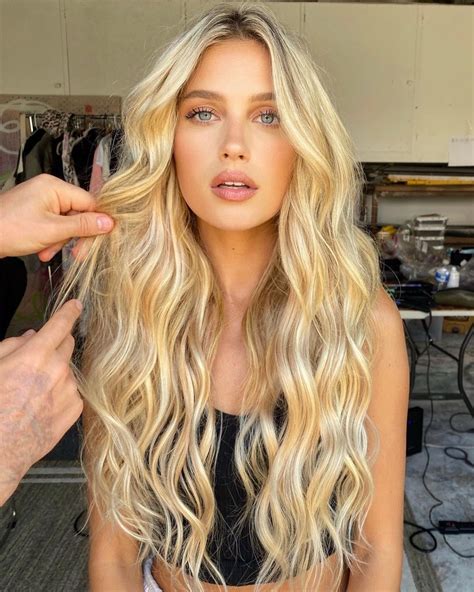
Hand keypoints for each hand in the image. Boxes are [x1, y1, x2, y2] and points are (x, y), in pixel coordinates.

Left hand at [0, 173, 114, 260]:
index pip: (89, 203)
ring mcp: (41, 200)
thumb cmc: (9, 229)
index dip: (95, 223)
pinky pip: (53, 225)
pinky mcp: (35, 211)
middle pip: (78, 214)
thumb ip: (82, 226)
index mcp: (54, 187)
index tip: (98, 240)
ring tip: (47, 251)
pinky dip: (51, 239)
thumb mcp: (52, 231)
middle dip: (74, 236)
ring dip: (60, 241)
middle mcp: (49, 190)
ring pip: (66, 223)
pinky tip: (42, 249)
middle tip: (76, 255)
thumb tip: (108, 222)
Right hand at [0, 299, 83, 505]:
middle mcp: (58, 370)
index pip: (60, 325)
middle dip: (56, 344)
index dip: (69, 312)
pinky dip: (61, 393)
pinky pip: (72, 392)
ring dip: (56, 373)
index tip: (76, 305)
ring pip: (68, 370)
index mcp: (36, 355)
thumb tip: (29, 337)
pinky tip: (42, 405)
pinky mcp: (74, 410)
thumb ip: (11, 346)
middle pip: (67, 345)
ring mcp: (68, 391)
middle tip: (37, 358)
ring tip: (32, 392)